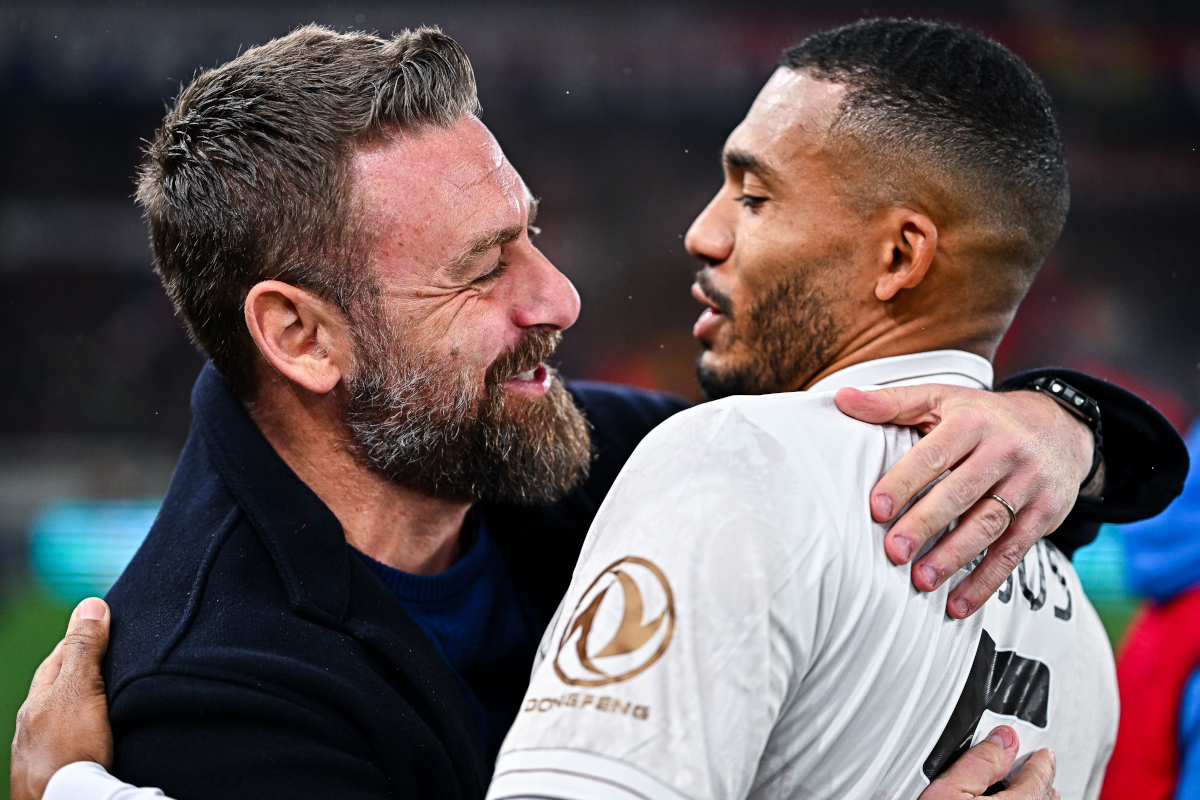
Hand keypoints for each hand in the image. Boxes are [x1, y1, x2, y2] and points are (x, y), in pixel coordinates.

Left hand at [11, 598, 113, 799]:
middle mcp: (31, 722)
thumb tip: (90, 603)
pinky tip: (93, 740)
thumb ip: (86, 648)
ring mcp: (36, 750)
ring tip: (107, 700)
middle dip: (81, 670)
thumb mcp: (82, 689)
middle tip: (113, 658)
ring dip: (80, 704)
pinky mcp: (46, 774)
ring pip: (59, 715)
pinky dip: (79, 732)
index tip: (107, 625)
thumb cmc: (70, 748)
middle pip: (58, 686)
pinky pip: (65, 742)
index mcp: (39, 697)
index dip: (84, 637)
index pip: (61, 655)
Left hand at [836, 385, 1092, 617]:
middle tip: (894, 552)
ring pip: (989, 524)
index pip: (934, 454)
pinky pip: (1014, 551)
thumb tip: (841, 398)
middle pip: (962, 492)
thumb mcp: (941, 399)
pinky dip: (987, 580)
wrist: (1060, 427)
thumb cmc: (983, 417)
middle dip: (927, 524)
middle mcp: (1004, 450)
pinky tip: (959, 604)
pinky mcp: (1045, 514)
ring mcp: (1028, 484)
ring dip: (955, 557)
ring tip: (922, 581)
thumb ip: (892, 403)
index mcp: (972, 422)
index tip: (877, 509)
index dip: (905, 481)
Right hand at [920, 726, 1057, 798]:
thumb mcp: (947, 790)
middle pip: (1045, 797)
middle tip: (1040, 766)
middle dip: (1042, 780)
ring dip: (1036, 797)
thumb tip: (1003, 737)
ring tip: (1031, 790)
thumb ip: (978, 761)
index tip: (1043, 752)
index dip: (1040, 761)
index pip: (1039, 778)